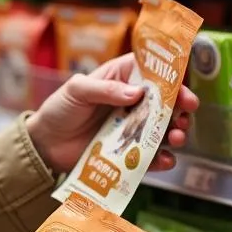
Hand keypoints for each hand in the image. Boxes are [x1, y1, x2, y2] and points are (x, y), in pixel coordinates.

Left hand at [25, 53, 198, 176]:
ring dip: (175, 132)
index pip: (153, 72)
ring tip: (176, 137)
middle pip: (165, 101)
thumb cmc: (60, 109)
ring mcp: (132, 127)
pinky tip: (165, 159)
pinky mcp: (129, 151)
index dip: (172, 77)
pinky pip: (151, 155)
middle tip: (186, 114)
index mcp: (121, 78)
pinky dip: (162, 158)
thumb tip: (136, 92)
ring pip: (163, 128)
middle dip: (181, 107)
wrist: (45, 144)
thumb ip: (105, 88)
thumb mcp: (77, 90)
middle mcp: (132, 101)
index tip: (183, 88)